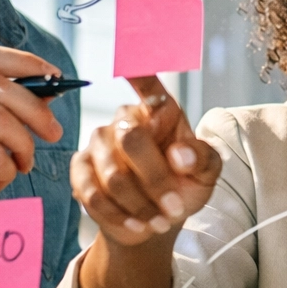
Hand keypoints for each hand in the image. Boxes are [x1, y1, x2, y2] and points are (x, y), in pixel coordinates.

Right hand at [71, 76, 221, 247]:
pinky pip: (92, 193)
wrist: (155, 220)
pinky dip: (118, 215)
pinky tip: (136, 224)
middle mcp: (125, 119)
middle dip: (156, 181)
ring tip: (160, 220)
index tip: (132, 63)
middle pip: (132, 140)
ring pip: (113, 175)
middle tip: (175, 208)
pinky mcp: (80, 168)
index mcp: (159, 111)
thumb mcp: (206, 174)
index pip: (149, 86)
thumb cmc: (183, 187)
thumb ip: (203, 158)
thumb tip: (181, 154)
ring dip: (141, 206)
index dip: (140, 74)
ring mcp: (98, 142)